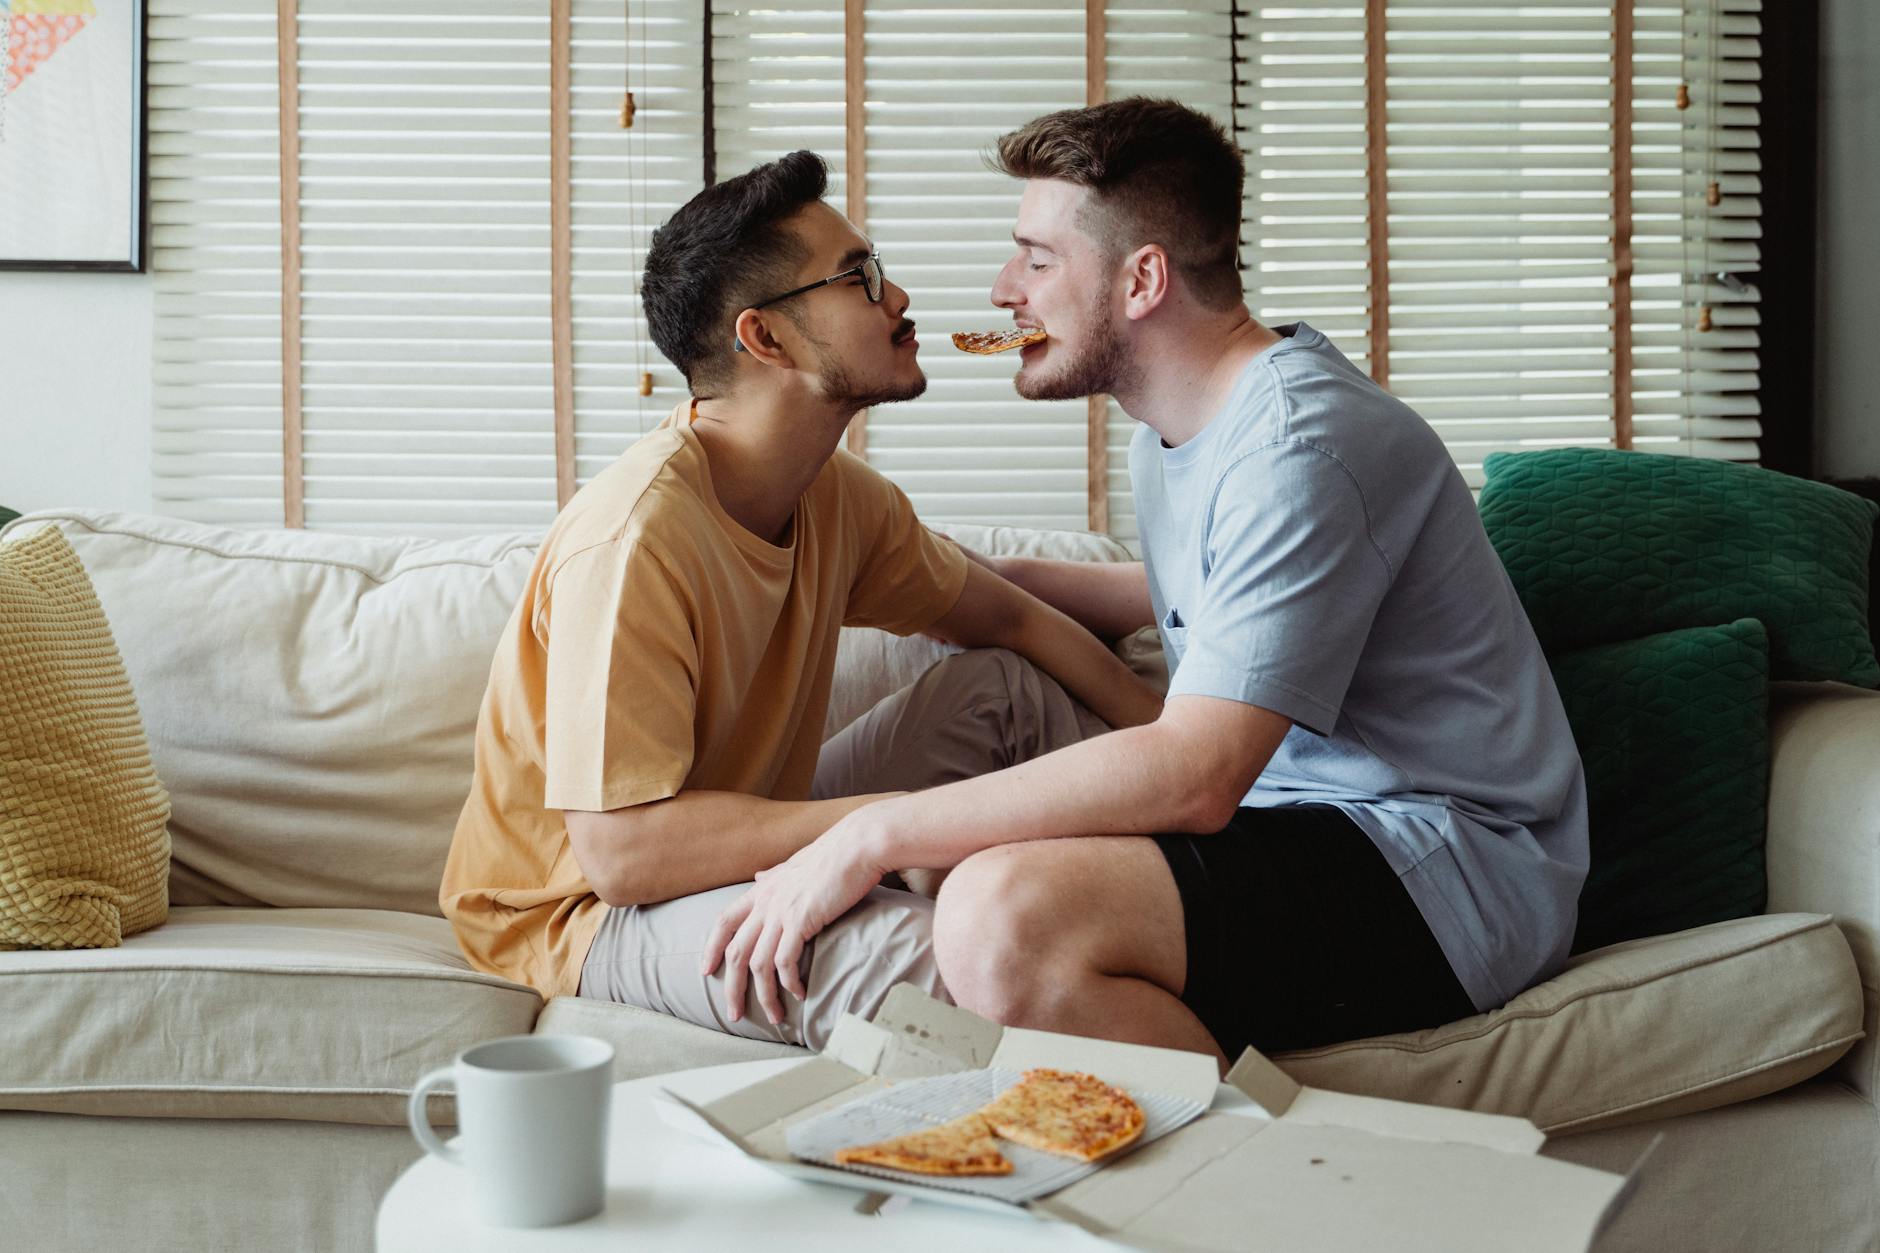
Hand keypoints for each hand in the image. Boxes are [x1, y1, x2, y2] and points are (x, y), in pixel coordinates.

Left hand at [701, 815, 894, 1026]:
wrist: (858, 845)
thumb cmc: (834, 853)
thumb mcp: (795, 863)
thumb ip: (775, 874)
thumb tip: (758, 875)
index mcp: (762, 889)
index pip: (724, 921)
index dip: (711, 948)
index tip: (705, 971)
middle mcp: (765, 902)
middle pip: (735, 952)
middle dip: (732, 987)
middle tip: (734, 1013)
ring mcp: (781, 912)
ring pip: (758, 964)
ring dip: (764, 996)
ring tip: (775, 1016)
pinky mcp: (802, 921)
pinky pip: (785, 962)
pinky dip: (789, 983)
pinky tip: (799, 994)